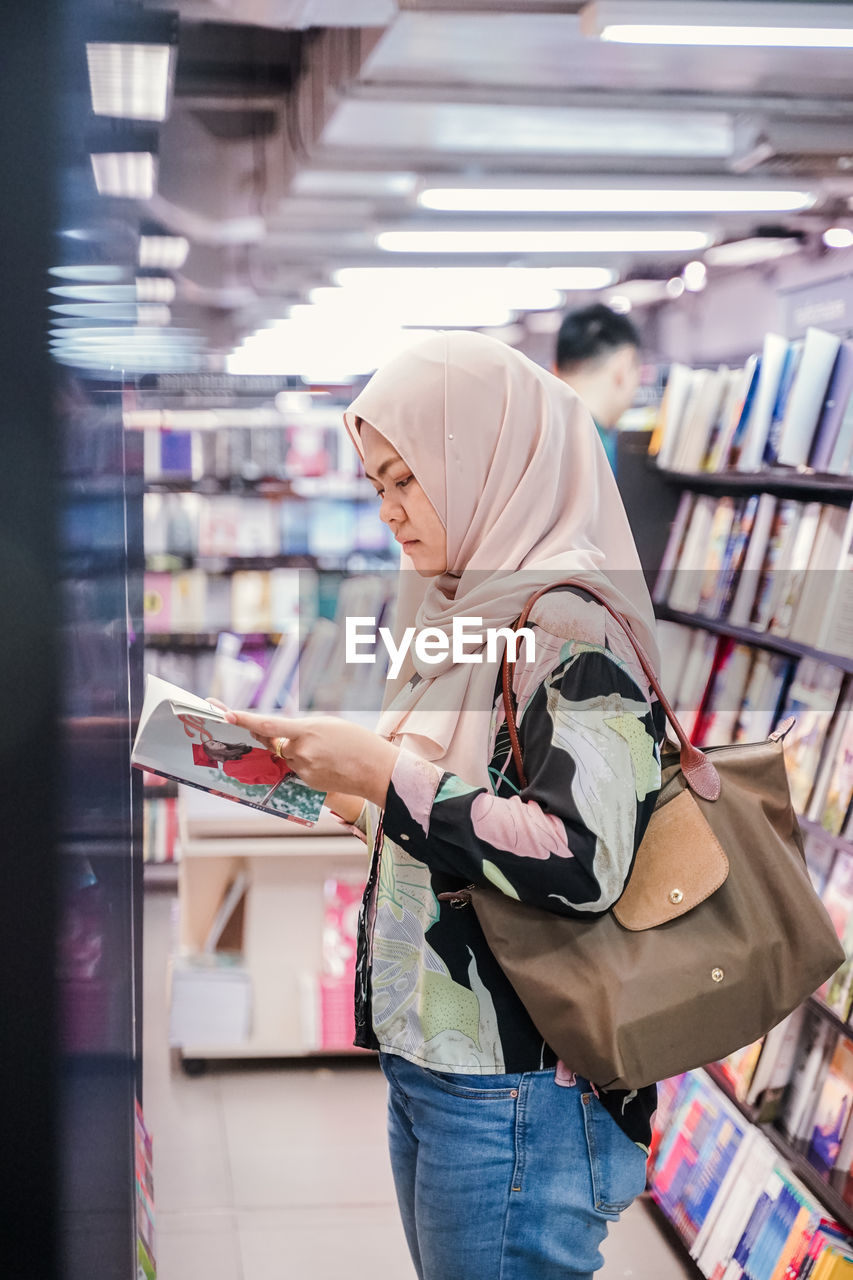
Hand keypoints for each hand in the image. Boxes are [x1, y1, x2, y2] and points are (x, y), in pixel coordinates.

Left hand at [221, 709, 398, 810]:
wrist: (377, 770)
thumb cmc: (358, 742)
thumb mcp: (330, 725)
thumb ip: (304, 729)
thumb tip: (285, 738)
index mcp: (307, 731)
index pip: (268, 726)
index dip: (244, 720)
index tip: (226, 714)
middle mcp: (301, 752)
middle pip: (277, 743)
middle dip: (282, 739)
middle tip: (308, 738)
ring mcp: (304, 769)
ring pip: (288, 758)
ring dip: (299, 752)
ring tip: (328, 751)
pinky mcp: (308, 783)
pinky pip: (298, 770)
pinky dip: (308, 764)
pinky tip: (328, 763)